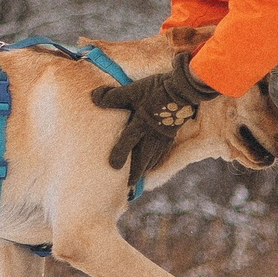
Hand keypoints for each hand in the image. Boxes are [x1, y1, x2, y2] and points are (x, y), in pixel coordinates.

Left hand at [89, 53, 222, 188]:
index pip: (128, 141)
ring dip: (143, 170)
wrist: (183, 89)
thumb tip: (94, 97)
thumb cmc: (156, 89)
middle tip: (126, 187)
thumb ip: (114, 96)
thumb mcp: (132, 90)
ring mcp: (162, 137)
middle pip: (142, 159)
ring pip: (152, 159)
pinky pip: (161, 155)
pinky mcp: (170, 136)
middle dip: (134, 174)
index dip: (120, 153)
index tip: (112, 166)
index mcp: (141, 124)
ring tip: (136, 181)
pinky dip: (154, 162)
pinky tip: (151, 165)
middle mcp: (152, 135)